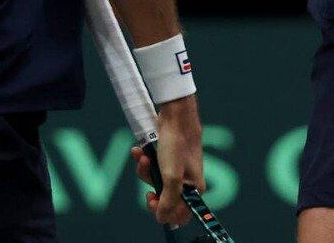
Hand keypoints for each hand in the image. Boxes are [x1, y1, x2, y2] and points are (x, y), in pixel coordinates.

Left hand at [129, 95, 204, 228]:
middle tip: (146, 187)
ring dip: (145, 171)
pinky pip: (153, 166)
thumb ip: (167, 201)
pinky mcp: (168, 157)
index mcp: (194, 188)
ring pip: (156, 180)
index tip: (152, 203)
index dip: (166, 213)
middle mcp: (187, 180)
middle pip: (165, 197)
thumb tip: (162, 219)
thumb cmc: (177, 144)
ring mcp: (177, 168)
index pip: (182, 213)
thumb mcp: (170, 177)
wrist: (174, 115)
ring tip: (143, 158)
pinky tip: (140, 151)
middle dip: (151, 187)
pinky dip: (145, 160)